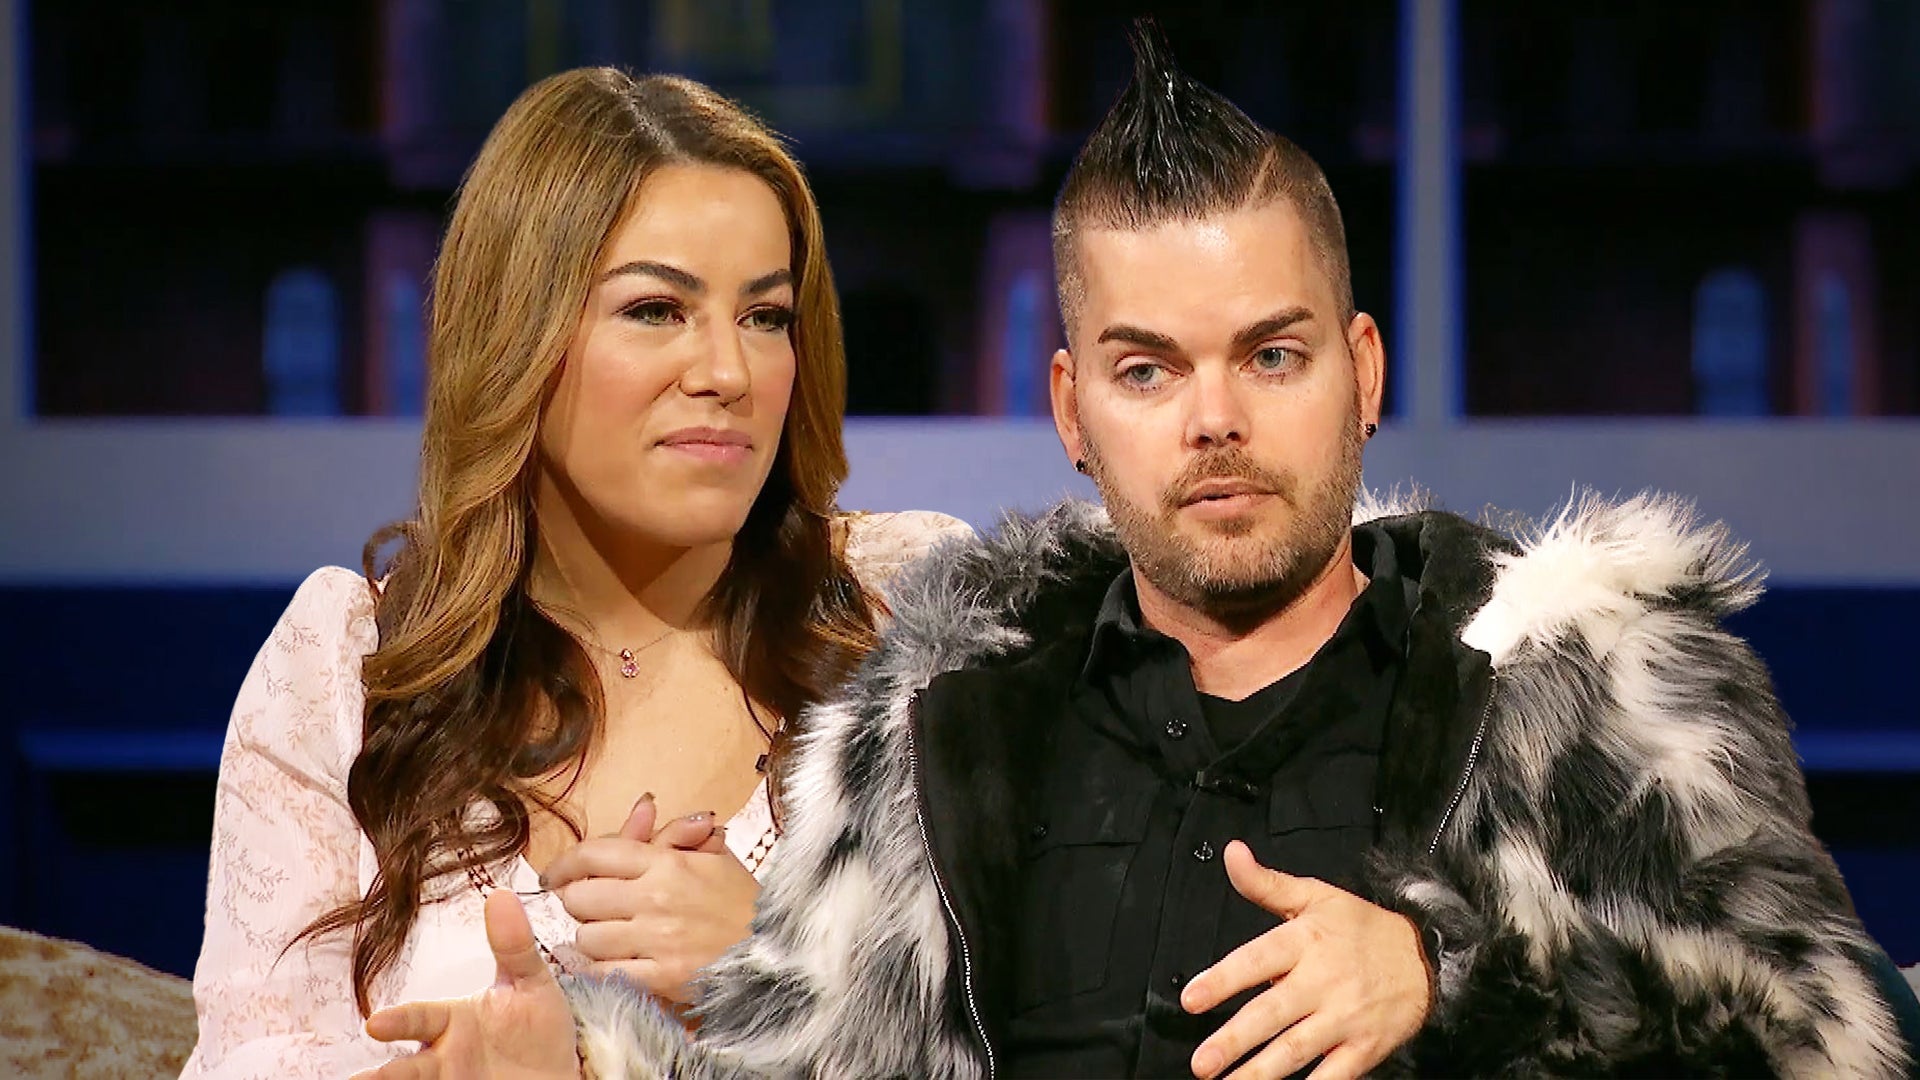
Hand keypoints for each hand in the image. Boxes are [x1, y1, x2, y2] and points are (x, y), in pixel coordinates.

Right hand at [351, 890, 580, 1079]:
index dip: (399, 1022)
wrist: (561, 1073)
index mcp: (454, 1020)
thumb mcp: (532, 986)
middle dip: (384, 1073)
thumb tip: (501, 895)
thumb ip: (515, 946)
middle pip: (408, 1065)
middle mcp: (445, 1053)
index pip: (421, 1019)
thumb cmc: (539, 1028)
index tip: (376, 1024)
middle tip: (361, 1079)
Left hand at [540, 795, 759, 1002]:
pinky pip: (604, 973)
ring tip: (608, 936)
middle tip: (589, 907)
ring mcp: (656, 940)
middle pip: (581, 898)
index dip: (565, 863)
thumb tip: (641, 807)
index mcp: (667, 863)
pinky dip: (596, 970)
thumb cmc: (743, 904)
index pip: (595, 854)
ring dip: (590, 938)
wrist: (777, 953)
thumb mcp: (714, 856)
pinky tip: (604, 964)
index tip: (555, 874)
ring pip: (587, 938)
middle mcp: (655, 898)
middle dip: (578, 902)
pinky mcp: (659, 978)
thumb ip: (674, 833)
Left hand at [1181, 842, 1429, 1079]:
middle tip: (1201, 1062)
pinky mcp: (1364, 1047)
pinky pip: (1334, 1075)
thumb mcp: (1315, 896)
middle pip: (1272, 1013)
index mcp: (1306, 942)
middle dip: (1234, 1040)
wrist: (1428, 958)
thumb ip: (1266, 883)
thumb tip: (1231, 853)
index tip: (1191, 999)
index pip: (1256, 961)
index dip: (1222, 980)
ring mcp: (1345, 1017)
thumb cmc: (1363, 928)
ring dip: (1259, 1072)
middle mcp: (1323, 981)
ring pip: (1296, 1049)